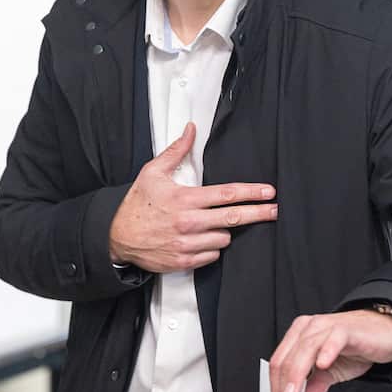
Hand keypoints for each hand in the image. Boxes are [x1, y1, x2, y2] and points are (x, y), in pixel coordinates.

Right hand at [108, 122, 277, 272]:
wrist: (117, 237)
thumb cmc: (136, 204)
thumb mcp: (153, 172)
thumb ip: (177, 151)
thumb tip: (191, 129)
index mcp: (185, 199)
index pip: (227, 195)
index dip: (252, 193)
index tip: (269, 192)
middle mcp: (189, 223)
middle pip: (233, 219)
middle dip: (258, 214)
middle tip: (274, 211)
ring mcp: (187, 244)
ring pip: (224, 238)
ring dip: (223, 231)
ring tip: (210, 224)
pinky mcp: (184, 261)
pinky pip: (212, 256)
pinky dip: (211, 248)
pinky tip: (201, 239)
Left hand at [268, 309, 391, 391]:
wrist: (385, 332)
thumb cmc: (356, 346)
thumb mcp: (329, 372)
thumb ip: (312, 388)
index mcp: (299, 336)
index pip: (278, 364)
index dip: (275, 390)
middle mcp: (309, 328)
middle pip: (287, 359)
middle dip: (283, 391)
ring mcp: (327, 326)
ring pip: (304, 350)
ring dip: (296, 378)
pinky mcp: (346, 329)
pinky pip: (333, 339)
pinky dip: (326, 352)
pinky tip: (322, 365)